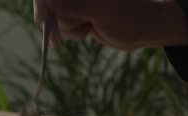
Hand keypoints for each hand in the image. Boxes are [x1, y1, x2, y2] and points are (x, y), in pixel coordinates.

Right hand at [34, 0, 187, 49]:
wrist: (145, 29)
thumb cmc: (132, 16)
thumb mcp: (104, 11)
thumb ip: (76, 6)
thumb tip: (50, 2)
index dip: (43, 1)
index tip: (42, 19)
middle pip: (50, 2)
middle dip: (56, 19)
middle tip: (57, 39)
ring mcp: (78, 1)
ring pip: (56, 14)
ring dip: (68, 27)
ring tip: (88, 28)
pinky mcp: (79, 12)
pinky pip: (63, 23)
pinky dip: (72, 32)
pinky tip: (88, 31)